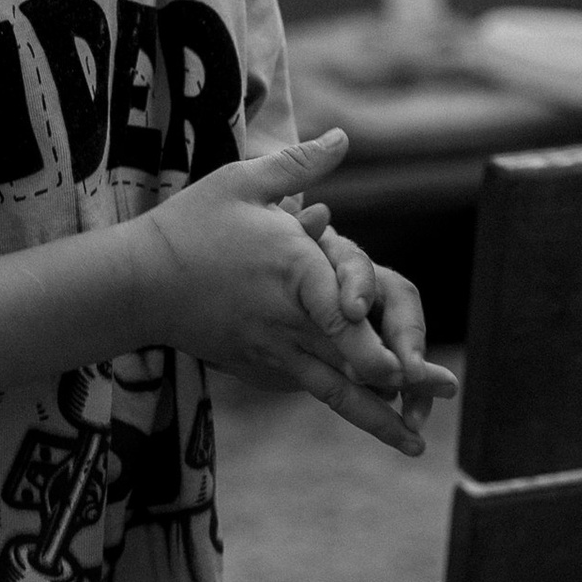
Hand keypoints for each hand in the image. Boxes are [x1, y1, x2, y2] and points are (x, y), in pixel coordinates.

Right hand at [138, 135, 431, 454]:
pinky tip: (379, 423)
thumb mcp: (241, 182)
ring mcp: (273, 350)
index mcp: (290, 268)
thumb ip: (299, 164)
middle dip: (402, 378)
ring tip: (416, 445)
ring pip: (333, 389)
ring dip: (378, 417)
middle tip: (445, 390)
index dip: (366, 337)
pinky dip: (344, 402)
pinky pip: (310, 386)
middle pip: (348, 360)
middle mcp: (287, 318)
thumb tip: (343, 135)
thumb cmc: (190, 226)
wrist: (136, 286)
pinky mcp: (261, 368)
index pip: (335, 309)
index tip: (400, 364)